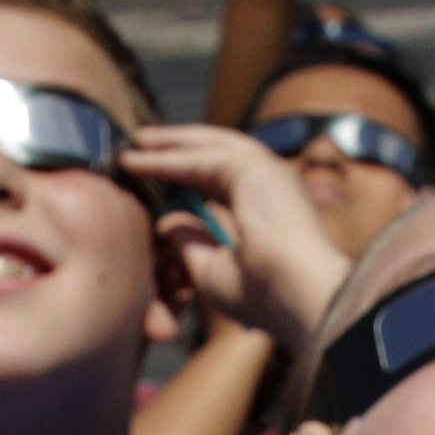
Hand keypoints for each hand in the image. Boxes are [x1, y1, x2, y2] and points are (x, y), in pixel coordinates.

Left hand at [122, 123, 348, 350]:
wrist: (297, 293)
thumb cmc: (264, 293)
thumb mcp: (211, 270)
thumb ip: (189, 242)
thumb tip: (165, 222)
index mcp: (267, 209)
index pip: (221, 181)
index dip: (186, 175)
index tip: (153, 175)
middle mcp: (270, 184)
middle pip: (215, 155)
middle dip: (177, 147)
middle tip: (140, 141)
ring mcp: (266, 171)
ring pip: (209, 147)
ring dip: (170, 143)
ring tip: (137, 141)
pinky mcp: (256, 168)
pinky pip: (200, 158)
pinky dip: (167, 158)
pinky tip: (139, 160)